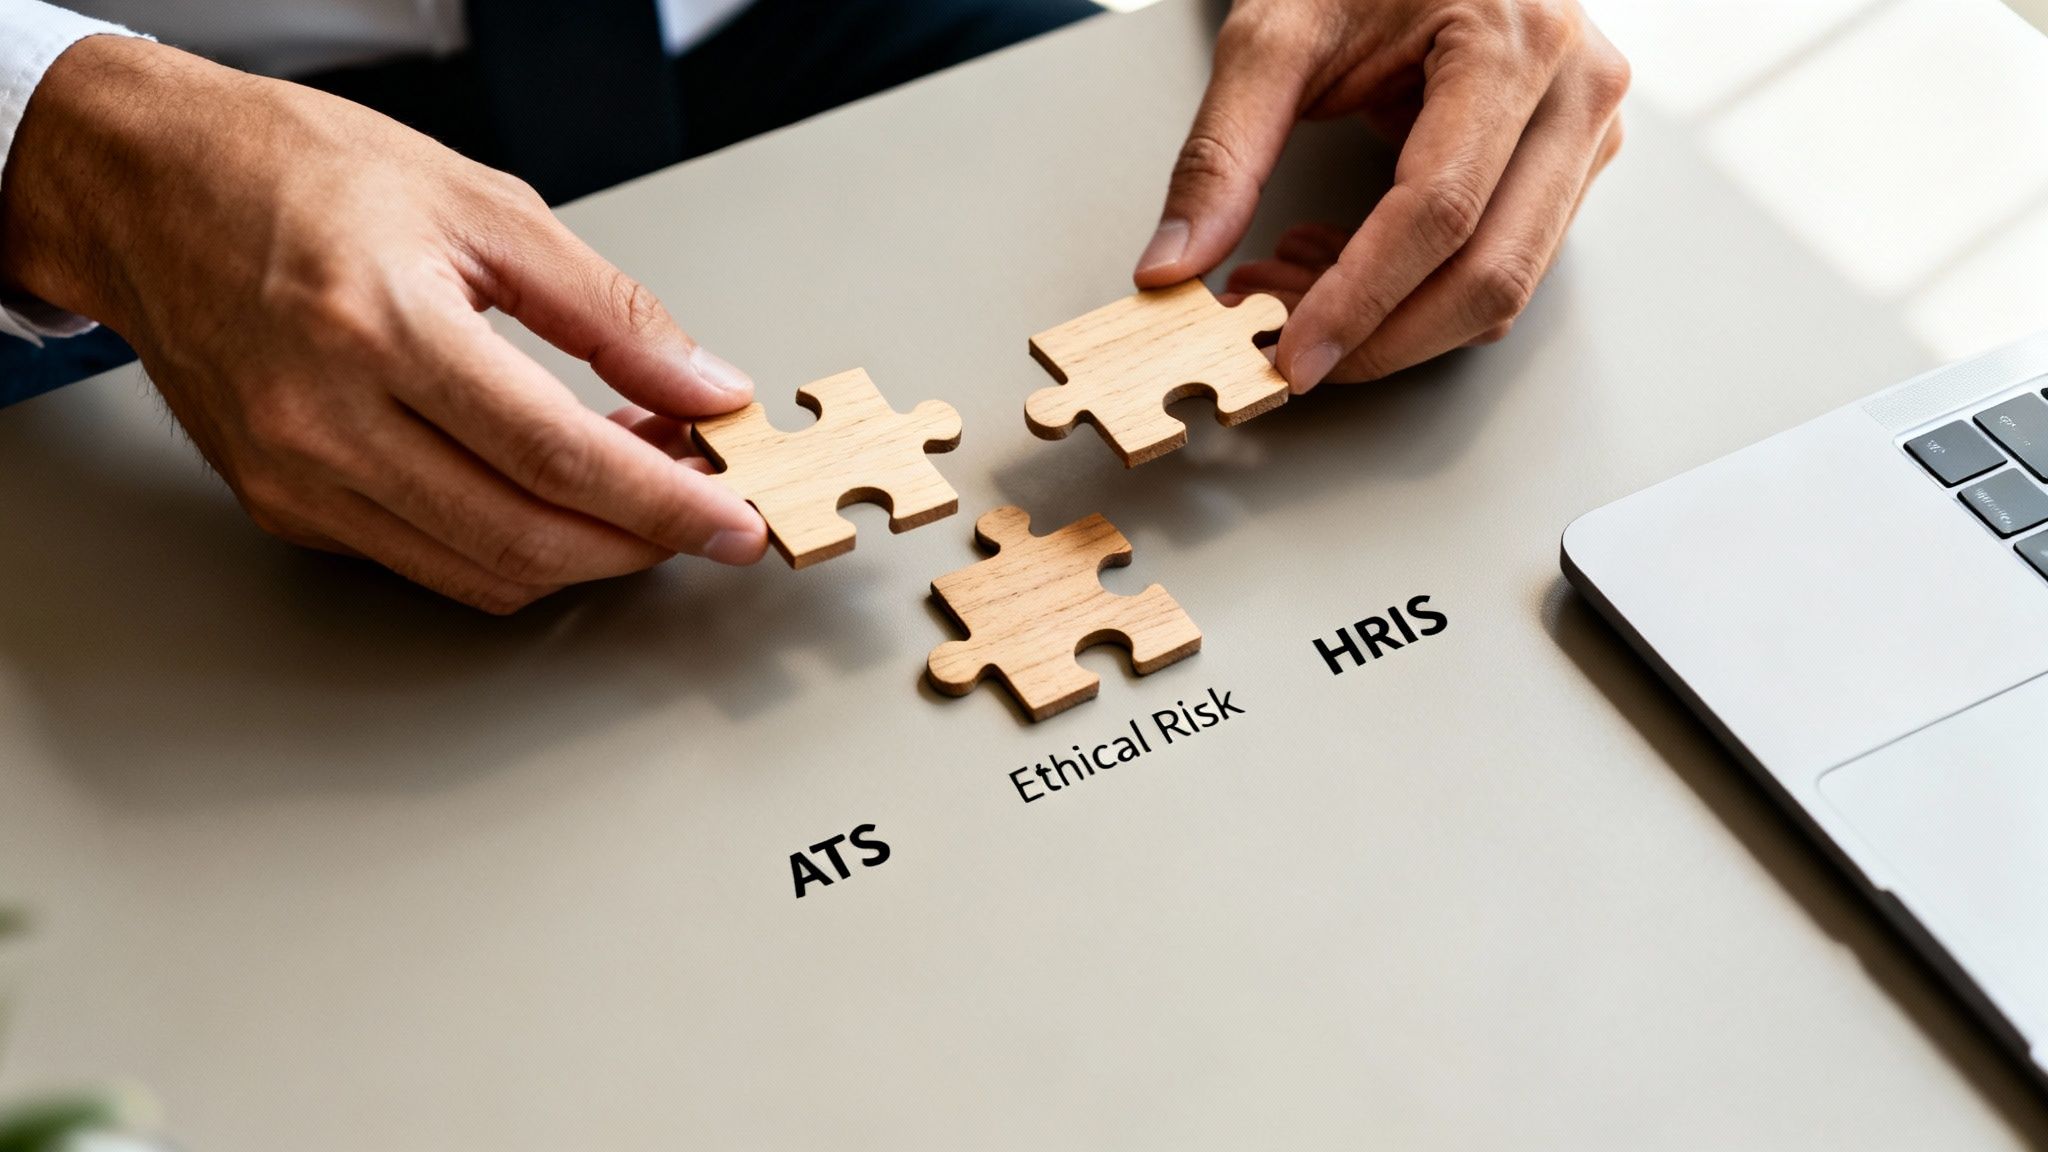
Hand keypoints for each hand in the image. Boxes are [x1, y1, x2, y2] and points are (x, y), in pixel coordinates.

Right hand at [0, 36, 767, 612]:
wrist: (148, 188)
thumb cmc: (301, 173)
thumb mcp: (483, 204)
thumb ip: (610, 312)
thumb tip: (705, 385)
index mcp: (381, 326)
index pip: (556, 454)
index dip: (663, 501)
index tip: (733, 518)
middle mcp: (324, 419)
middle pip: (524, 536)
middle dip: (638, 542)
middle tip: (702, 508)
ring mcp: (296, 477)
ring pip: (480, 571)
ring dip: (582, 549)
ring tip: (637, 488)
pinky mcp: (283, 506)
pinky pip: (425, 561)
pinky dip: (509, 545)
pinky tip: (550, 492)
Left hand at [1135, 0, 1628, 388]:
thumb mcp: (1274, 34)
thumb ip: (1220, 153)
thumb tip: (1174, 264)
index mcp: (1514, 37)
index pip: (1439, 210)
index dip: (1361, 300)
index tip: (1292, 353)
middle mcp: (1576, 87)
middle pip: (1491, 272)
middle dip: (1378, 334)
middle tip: (1280, 345)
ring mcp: (1586, 129)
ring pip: (1504, 287)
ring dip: (1391, 321)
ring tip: (1291, 283)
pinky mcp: (1572, 160)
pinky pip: (1504, 265)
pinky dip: (1415, 292)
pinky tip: (1340, 264)